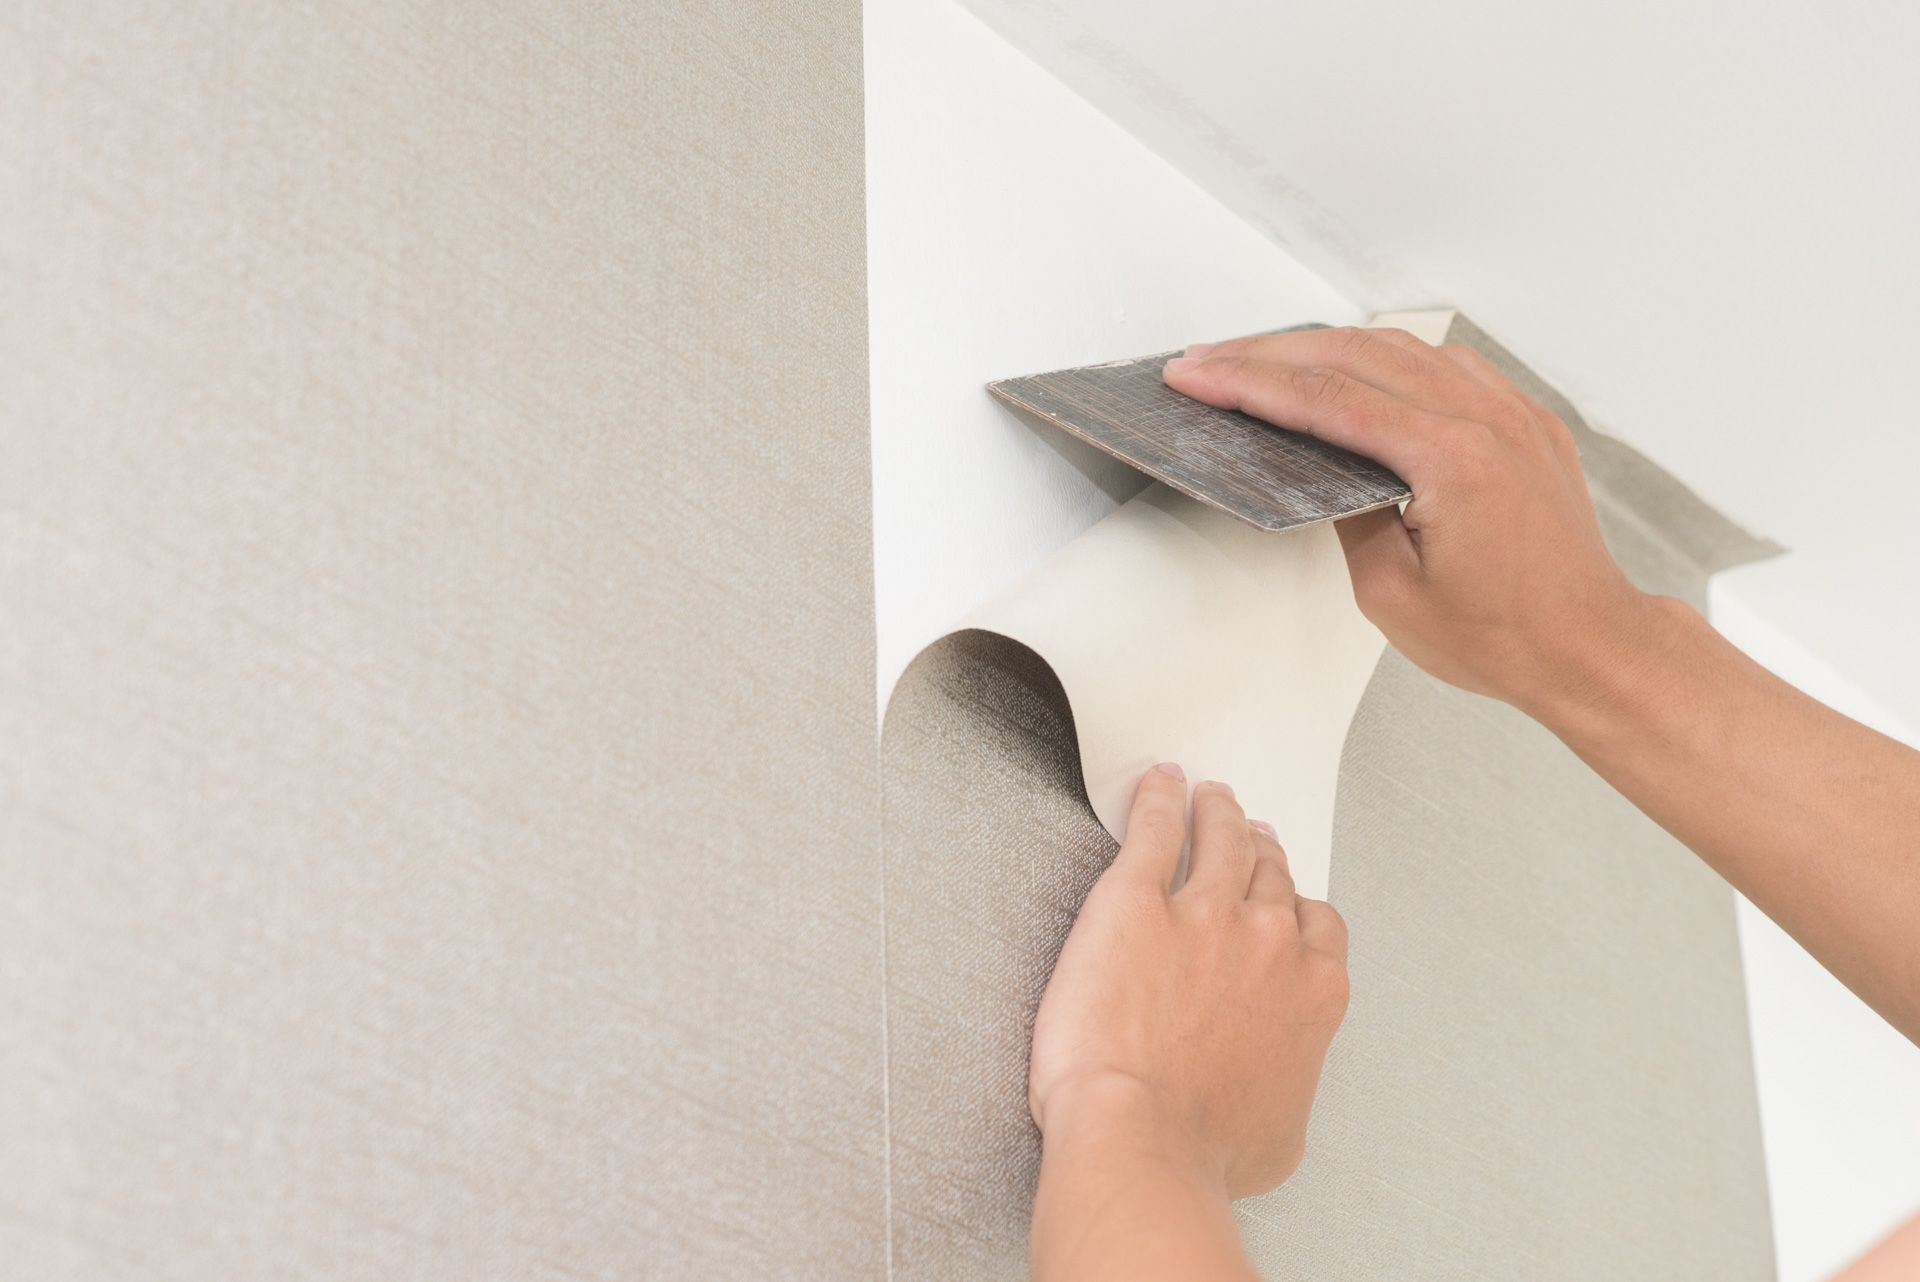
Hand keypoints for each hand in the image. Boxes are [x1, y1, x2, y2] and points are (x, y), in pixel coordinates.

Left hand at [1028, 764, 1348, 1198]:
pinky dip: (1160, 798)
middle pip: (1270, 873)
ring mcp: (1203, 912)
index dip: (1297, 903)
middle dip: (1260, 849)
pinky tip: (1159, 783)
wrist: (1140, 1138)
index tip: (1283, 894)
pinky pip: (1155, 827)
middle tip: (1246, 831)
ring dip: (1219, 811)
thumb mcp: (1280, 1136)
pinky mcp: (1134, 899)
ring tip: (1209, 796)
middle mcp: (1269, 940)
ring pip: (1221, 838)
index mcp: (1312, 992)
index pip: (1319, 924)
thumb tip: (1276, 1083)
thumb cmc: (1202, 1151)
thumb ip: (1289, 1080)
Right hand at [1163, 326, 1661, 718]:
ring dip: (1325, 347)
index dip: (1248, 382)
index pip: (1325, 399)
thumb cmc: (1507, 636)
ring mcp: (1511, 412)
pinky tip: (1353, 368)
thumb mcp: (1391, 594)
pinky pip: (1445, 364)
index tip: (1196, 373)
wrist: (1590, 647)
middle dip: (1269, 351)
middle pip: (1354, 354)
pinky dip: (1386, 357)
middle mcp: (1486, 419)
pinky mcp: (1523, 422)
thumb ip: (1346, 516)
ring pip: (1401, 347)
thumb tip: (1318, 472)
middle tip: (1209, 359)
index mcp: (1451, 458)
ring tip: (1266, 358)